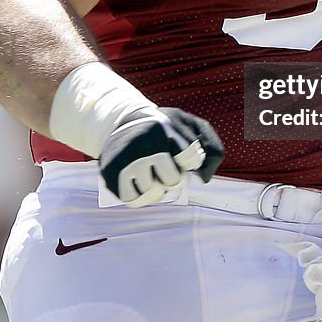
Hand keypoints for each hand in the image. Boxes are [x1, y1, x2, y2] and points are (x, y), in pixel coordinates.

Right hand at [99, 107, 223, 206]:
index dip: (190, 161)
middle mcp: (143, 145)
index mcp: (165, 128)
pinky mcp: (110, 174)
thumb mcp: (189, 125)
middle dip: (174, 177)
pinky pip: (134, 200)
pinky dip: (140, 196)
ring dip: (157, 188)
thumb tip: (204, 177)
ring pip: (153, 194)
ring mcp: (125, 160)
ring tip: (151, 173)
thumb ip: (211, 145)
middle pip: (173, 181)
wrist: (120, 121)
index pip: (190, 158)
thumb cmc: (163, 127)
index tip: (182, 154)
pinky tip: (139, 182)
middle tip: (165, 166)